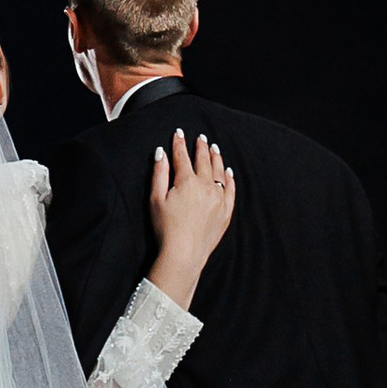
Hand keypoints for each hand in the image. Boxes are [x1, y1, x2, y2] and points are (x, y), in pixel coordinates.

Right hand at [146, 128, 234, 307]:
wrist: (183, 254)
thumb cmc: (165, 228)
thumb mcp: (155, 199)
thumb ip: (159, 173)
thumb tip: (161, 153)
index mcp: (187, 181)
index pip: (182, 157)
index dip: (179, 143)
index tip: (179, 133)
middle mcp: (206, 186)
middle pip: (203, 160)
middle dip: (201, 147)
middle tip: (200, 137)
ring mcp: (219, 199)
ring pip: (219, 172)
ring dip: (216, 158)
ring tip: (214, 148)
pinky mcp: (226, 212)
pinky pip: (231, 190)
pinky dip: (230, 178)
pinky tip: (229, 171)